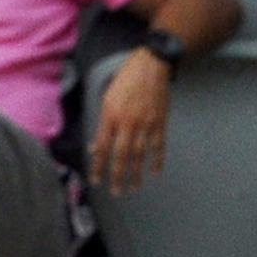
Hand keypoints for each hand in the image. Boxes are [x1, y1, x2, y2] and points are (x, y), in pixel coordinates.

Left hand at [89, 48, 170, 195]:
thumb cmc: (125, 80)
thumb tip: (96, 146)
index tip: (95, 180)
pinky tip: (154, 172)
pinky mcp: (160, 121)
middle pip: (120, 155)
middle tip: (115, 192)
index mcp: (110, 116)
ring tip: (132, 188)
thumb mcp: (106, 98)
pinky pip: (158, 145)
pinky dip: (157, 160)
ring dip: (135, 173)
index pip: (101, 147)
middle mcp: (127, 122)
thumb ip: (102, 124)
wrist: (151, 64)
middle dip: (117, 175)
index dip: (98, 165)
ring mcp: (145, 123)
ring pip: (139, 154)